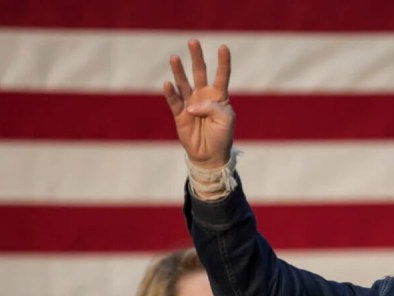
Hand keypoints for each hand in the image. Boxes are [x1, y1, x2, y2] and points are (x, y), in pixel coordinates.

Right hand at [163, 39, 234, 168]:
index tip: (223, 47)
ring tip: (174, 58)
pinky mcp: (179, 114)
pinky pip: (174, 101)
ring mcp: (190, 103)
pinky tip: (168, 83)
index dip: (223, 62)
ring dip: (179, 71)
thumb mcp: (225, 120)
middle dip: (197, 57)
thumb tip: (192, 105)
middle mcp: (203, 96)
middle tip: (193, 41)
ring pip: (183, 83)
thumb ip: (213, 108)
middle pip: (199, 72)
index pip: (222, 75)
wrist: (210, 155)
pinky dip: (170, 93)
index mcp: (219, 96)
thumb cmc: (222, 136)